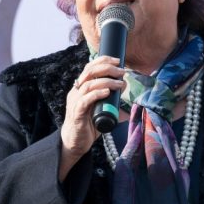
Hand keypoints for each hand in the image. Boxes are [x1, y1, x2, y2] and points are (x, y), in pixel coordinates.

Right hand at [60, 56, 124, 179]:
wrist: (75, 143)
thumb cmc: (88, 126)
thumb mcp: (102, 112)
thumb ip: (112, 106)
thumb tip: (128, 103)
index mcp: (81, 88)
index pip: (89, 68)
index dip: (103, 61)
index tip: (118, 61)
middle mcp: (76, 92)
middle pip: (89, 72)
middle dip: (107, 68)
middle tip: (121, 72)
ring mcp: (75, 102)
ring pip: (89, 85)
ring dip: (106, 82)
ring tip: (119, 84)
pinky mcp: (77, 113)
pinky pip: (85, 100)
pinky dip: (97, 94)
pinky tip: (107, 92)